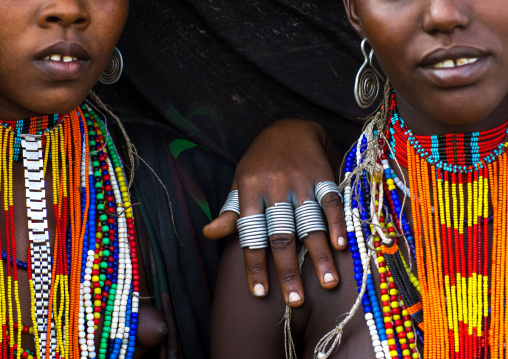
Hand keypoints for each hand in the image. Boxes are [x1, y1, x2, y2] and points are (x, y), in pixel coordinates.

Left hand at [203, 119, 346, 306]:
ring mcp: (300, 180)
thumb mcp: (240, 181)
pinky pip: (331, 201)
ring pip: (309, 222)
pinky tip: (342, 246)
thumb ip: (231, 210)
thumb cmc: (261, 161)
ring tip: (328, 283)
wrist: (290, 127)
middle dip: (287, 269)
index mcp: (249, 190)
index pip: (249, 234)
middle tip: (294, 301)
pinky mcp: (322, 174)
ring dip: (319, 254)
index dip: (254, 265)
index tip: (259, 293)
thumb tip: (210, 234)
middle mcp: (273, 186)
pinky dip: (337, 223)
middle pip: (280, 234)